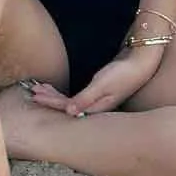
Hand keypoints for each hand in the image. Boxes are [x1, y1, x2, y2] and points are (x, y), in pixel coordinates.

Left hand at [30, 45, 165, 116]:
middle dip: (50, 99)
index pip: (67, 108)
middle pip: (67, 106)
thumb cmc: (123, 73)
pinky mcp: (99, 91)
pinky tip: (59, 89)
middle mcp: (95, 107)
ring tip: (41, 89)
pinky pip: (77, 95)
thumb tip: (69, 113)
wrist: (141, 63)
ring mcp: (97, 100)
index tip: (35, 96)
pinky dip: (65, 92)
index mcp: (95, 107)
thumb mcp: (103, 85)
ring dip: (56, 95)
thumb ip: (86, 99)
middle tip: (33, 91)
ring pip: (71, 101)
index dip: (50, 102)